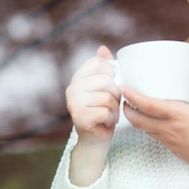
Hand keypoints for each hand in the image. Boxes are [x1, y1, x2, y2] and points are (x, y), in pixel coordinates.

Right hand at [66, 45, 120, 184]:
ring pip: (108, 97)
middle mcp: (72, 88)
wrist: (95, 140)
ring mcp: (74, 103)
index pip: (99, 63)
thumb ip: (104, 68)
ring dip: (115, 109)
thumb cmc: (103, 112)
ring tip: (109, 115)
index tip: (111, 87)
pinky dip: (111, 119)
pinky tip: (106, 123)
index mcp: (78, 78)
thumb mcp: (106, 88)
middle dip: (116, 95)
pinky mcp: (79, 117)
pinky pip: (105, 111)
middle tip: (112, 106)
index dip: (112, 74)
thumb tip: (103, 48)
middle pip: (107, 81)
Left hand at [122, 66, 188, 188]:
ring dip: (135, 119)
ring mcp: (169, 140)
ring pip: (144, 129)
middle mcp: (169, 128)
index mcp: (178, 115)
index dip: (132, 96)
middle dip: (127, 109)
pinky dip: (146, 127)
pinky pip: (153, 135)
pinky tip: (153, 121)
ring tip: (135, 107)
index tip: (124, 88)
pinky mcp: (172, 148)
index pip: (147, 105)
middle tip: (124, 98)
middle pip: (138, 120)